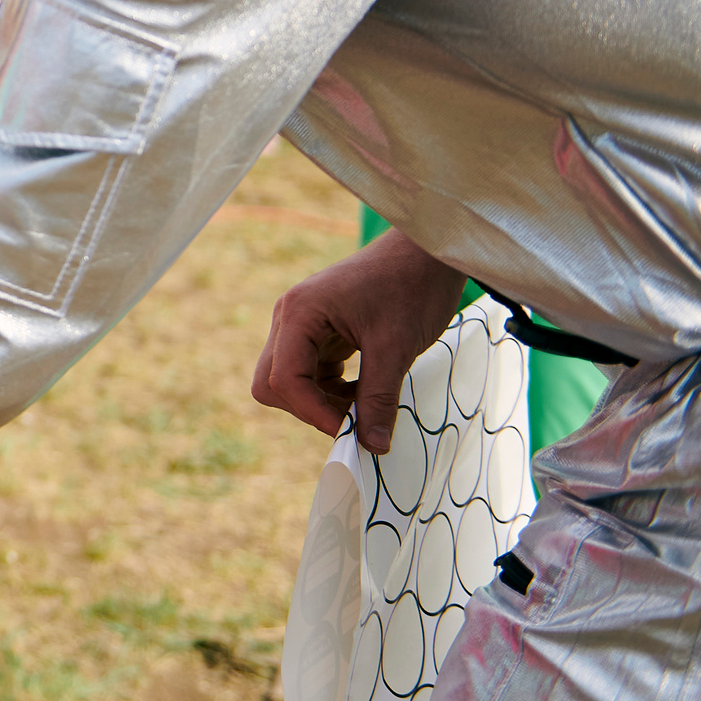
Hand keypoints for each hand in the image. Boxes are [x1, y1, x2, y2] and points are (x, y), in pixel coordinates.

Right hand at [250, 228, 464, 453]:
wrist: (427, 252)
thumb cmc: (411, 288)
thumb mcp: (396, 348)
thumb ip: (379, 398)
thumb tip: (374, 448)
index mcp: (299, 313)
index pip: (283, 379)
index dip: (312, 412)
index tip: (350, 432)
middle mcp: (290, 318)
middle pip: (272, 382)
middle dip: (308, 408)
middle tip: (353, 419)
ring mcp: (301, 324)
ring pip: (289, 381)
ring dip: (321, 401)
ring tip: (366, 402)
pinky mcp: (318, 330)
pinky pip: (309, 372)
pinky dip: (331, 389)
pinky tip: (363, 388)